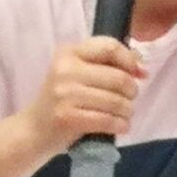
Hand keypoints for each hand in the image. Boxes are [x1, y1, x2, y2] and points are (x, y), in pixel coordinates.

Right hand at [22, 36, 144, 154]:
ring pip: (116, 101)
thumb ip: (106, 65)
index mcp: (68, 52)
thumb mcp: (76, 73)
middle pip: (118, 77)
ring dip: (128, 111)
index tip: (138, 73)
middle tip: (129, 99)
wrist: (34, 129)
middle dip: (132, 91)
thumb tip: (142, 68)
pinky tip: (120, 126)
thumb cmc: (62, 99)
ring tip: (124, 115)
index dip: (130, 60)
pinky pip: (108, 120)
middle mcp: (65, 69)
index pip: (110, 47)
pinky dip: (120, 125)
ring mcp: (65, 94)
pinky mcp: (68, 117)